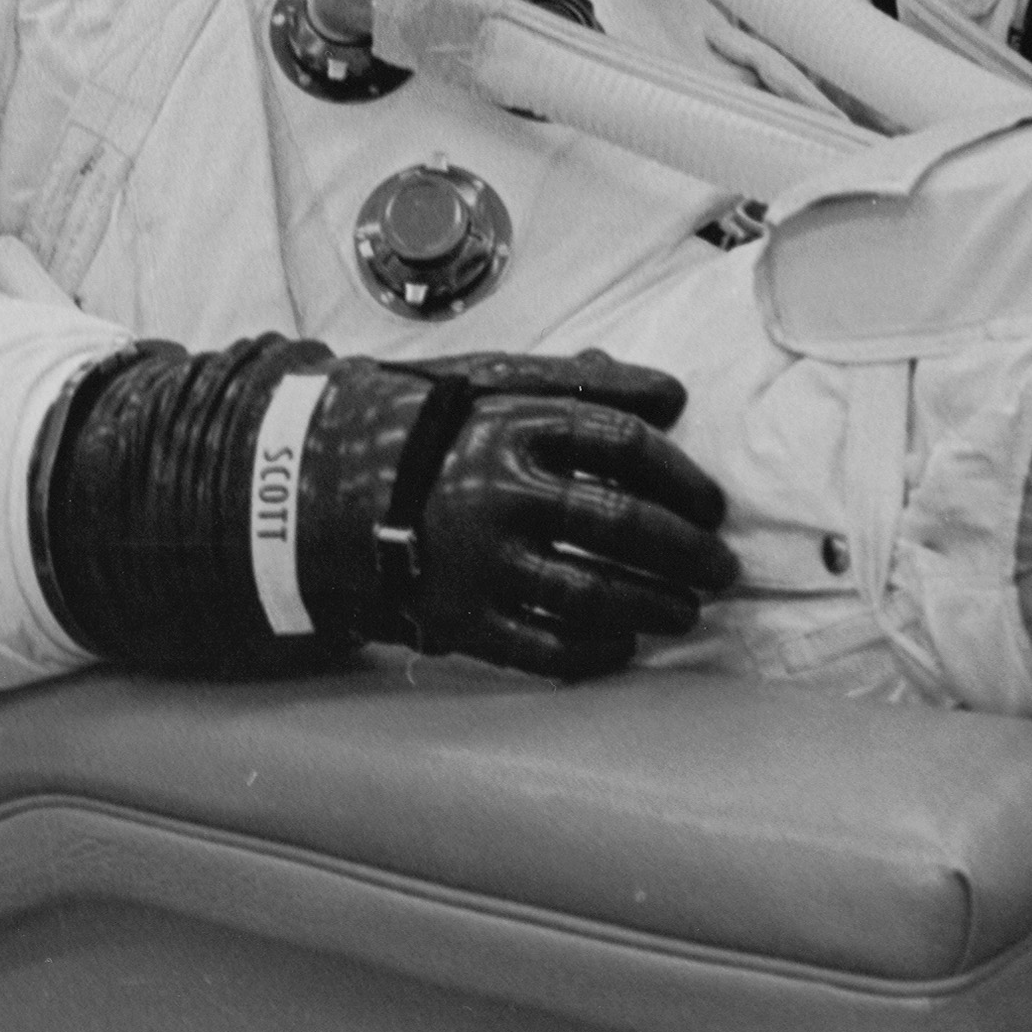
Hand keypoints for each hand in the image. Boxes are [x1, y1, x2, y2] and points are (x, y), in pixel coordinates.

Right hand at [317, 351, 738, 679]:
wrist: (310, 487)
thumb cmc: (418, 424)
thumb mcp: (489, 380)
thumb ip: (579, 384)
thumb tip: (671, 394)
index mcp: (511, 424)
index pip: (623, 444)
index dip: (680, 474)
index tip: (711, 501)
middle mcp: (500, 492)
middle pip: (622, 523)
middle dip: (685, 550)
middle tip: (721, 566)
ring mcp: (479, 561)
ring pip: (592, 593)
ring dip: (654, 606)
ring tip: (687, 611)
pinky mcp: (457, 617)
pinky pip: (542, 647)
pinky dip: (593, 652)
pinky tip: (624, 646)